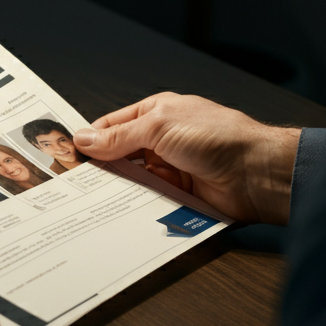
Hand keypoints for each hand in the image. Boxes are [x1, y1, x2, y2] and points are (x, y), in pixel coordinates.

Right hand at [73, 93, 300, 224]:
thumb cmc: (217, 137)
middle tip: (74, 182)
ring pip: (132, 180)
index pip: (112, 126)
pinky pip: (148, 200)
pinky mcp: (178, 195)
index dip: (91, 140)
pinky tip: (118, 211)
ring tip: (89, 200)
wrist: (256, 173)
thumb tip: (85, 140)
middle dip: (101, 168)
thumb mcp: (160, 127)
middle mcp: (161, 140)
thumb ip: (120, 136)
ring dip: (117, 188)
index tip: (69, 156)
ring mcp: (170, 168)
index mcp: (156, 114)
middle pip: (120, 156)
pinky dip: (135, 205)